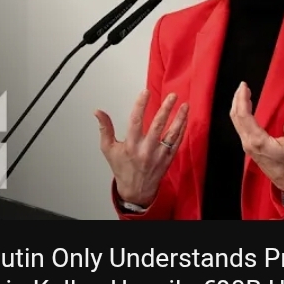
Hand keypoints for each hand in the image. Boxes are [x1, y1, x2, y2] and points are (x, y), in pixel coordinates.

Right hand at [95, 90, 187, 206]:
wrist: (136, 191)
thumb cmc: (122, 168)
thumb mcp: (108, 149)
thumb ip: (105, 129)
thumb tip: (98, 112)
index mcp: (131, 146)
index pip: (135, 121)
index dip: (140, 105)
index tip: (145, 92)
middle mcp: (146, 150)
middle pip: (157, 125)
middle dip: (166, 108)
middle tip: (172, 95)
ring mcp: (159, 155)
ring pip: (171, 134)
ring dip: (179, 118)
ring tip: (185, 105)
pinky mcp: (168, 159)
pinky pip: (177, 142)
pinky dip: (182, 130)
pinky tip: (185, 119)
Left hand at [230, 82, 283, 196]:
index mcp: (257, 140)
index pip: (244, 115)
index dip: (242, 99)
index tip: (244, 85)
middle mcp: (248, 142)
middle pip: (236, 116)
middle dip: (237, 99)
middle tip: (242, 85)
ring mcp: (247, 145)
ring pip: (236, 122)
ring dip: (237, 105)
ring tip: (243, 92)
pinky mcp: (249, 146)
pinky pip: (240, 126)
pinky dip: (240, 113)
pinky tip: (246, 107)